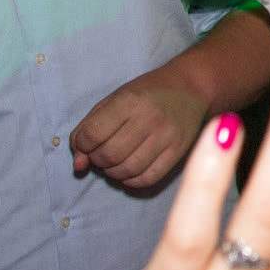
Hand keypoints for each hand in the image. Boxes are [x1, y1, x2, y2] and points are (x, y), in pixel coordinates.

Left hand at [71, 73, 207, 188]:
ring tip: (113, 163)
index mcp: (129, 101)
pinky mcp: (178, 151)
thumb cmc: (147, 93)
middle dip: (96, 160)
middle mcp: (148, 118)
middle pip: (109, 155)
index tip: (86, 144)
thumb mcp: (114, 100)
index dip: (82, 146)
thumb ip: (89, 129)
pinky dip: (131, 181)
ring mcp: (166, 136)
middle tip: (100, 155)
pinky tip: (129, 171)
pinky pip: (148, 178)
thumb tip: (78, 164)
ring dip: (112, 172)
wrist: (190, 88)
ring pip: (127, 170)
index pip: (93, 134)